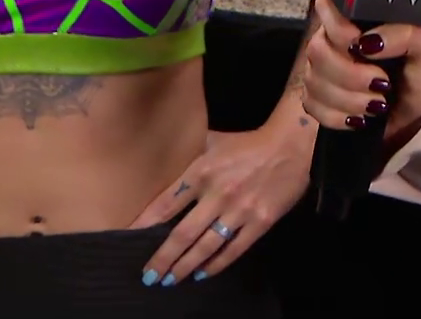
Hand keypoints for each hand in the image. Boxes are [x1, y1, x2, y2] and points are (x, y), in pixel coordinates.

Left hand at [130, 123, 312, 285]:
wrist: (290, 146)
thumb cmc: (247, 143)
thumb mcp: (213, 140)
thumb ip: (190, 154)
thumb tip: (164, 160)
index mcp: (201, 172)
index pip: (166, 203)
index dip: (146, 224)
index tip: (130, 238)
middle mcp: (217, 194)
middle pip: (182, 234)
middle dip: (163, 258)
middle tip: (149, 275)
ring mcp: (239, 211)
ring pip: (206, 247)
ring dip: (185, 266)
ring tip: (170, 279)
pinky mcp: (260, 222)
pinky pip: (234, 250)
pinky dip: (216, 264)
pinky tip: (202, 274)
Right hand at [301, 0, 420, 145]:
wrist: (413, 112)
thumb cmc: (417, 74)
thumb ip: (406, 34)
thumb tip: (371, 41)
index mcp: (353, 18)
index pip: (326, 7)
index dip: (341, 31)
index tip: (364, 48)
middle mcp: (330, 39)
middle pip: (317, 50)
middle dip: (352, 75)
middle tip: (382, 83)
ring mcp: (317, 68)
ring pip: (314, 81)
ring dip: (350, 100)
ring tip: (378, 103)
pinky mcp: (313, 96)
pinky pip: (312, 106)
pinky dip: (340, 117)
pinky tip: (360, 117)